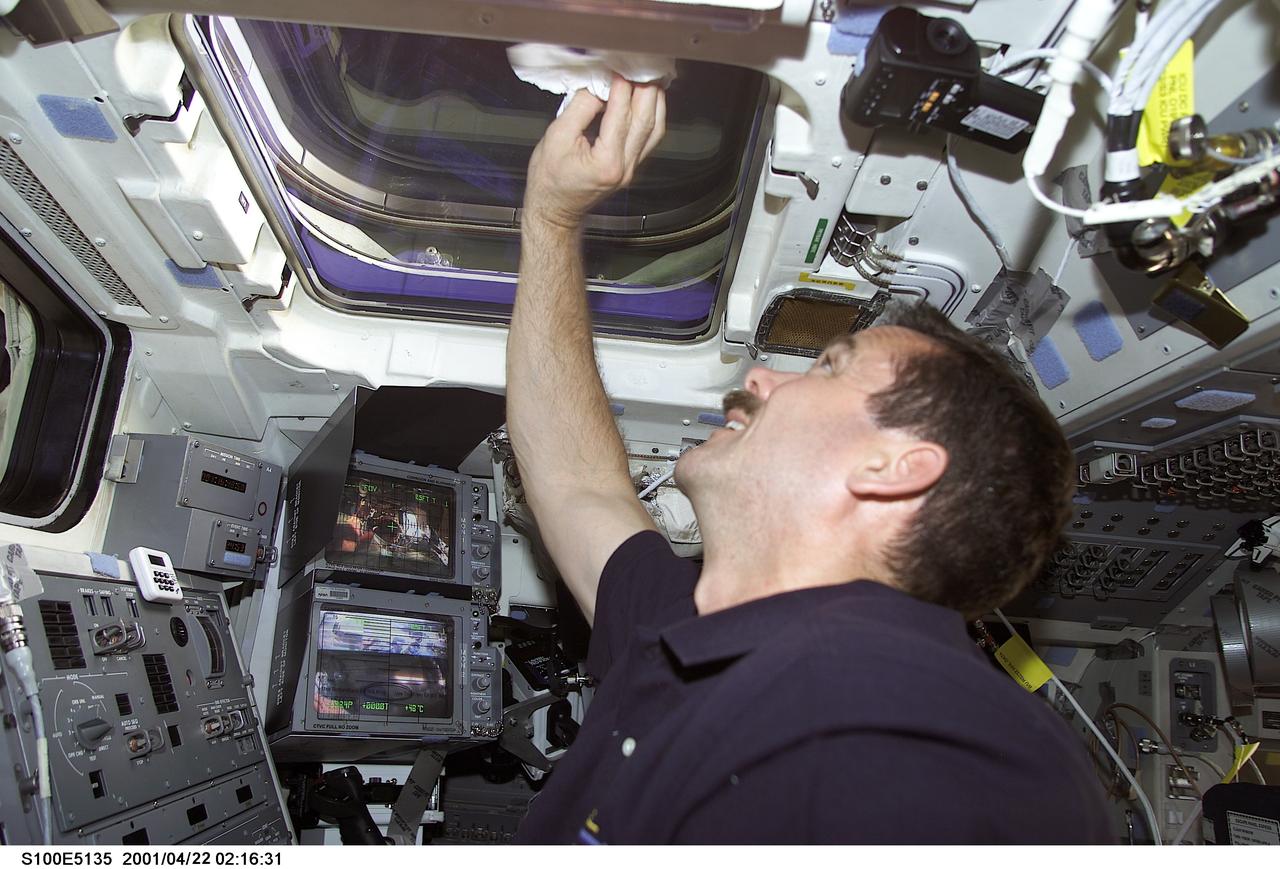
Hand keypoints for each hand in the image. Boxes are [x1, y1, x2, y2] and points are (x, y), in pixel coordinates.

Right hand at [524, 75, 666, 229]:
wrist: (555, 209)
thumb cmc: (550, 179)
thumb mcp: (556, 137)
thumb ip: (580, 109)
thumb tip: (599, 86)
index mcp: (606, 162)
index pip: (621, 115)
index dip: (621, 87)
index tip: (618, 67)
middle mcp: (625, 167)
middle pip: (645, 120)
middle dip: (645, 89)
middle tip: (640, 66)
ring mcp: (631, 169)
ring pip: (654, 129)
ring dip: (654, 101)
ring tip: (648, 78)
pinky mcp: (631, 167)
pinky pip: (649, 138)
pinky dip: (651, 115)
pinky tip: (646, 100)